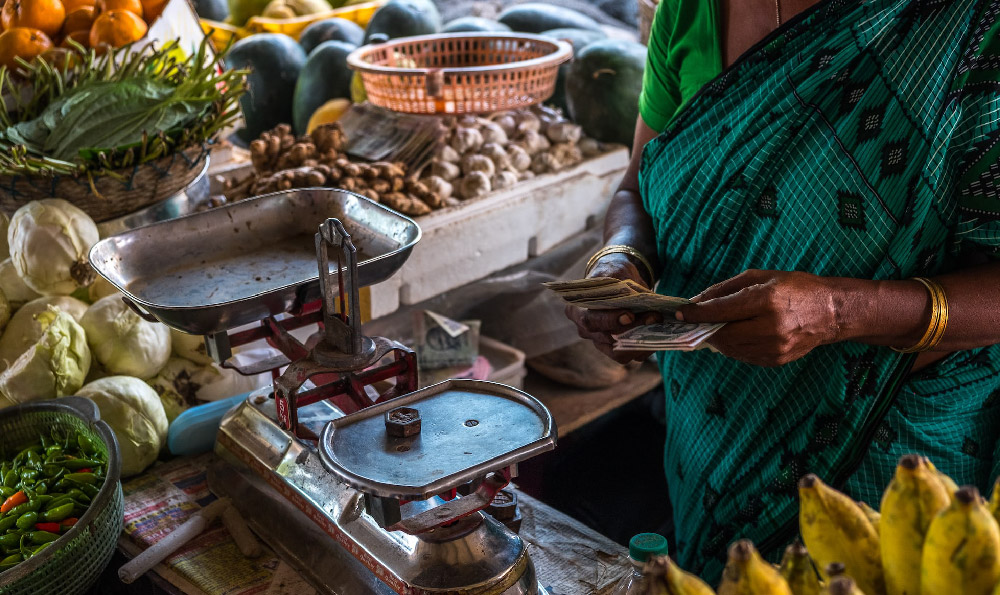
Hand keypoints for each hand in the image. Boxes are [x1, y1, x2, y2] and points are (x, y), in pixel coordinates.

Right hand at [564, 253, 661, 363]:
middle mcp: (586, 330)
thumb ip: (622, 285)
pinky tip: (661, 333)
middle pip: (607, 338)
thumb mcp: (616, 273)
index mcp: (577, 310)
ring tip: (659, 324)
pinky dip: (648, 347)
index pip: (590, 320)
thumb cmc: (613, 275)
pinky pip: (632, 355)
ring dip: (643, 341)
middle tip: (655, 317)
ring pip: (620, 353)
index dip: (609, 320)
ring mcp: (600, 343)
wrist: (617, 281)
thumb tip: (636, 299)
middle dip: (633, 329)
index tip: (629, 315)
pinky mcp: (616, 350)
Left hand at [675, 269, 841, 366]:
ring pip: (730, 348)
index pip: (720, 311)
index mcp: (766, 300)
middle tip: (695, 321)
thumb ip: (726, 289)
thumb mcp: (761, 277)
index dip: (697, 313)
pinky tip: (735, 335)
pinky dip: (733, 346)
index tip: (681, 313)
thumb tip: (698, 301)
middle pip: (722, 333)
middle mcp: (770, 327)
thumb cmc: (795, 288)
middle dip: (705, 328)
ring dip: (717, 338)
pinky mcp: (776, 360)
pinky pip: (743, 355)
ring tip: (715, 327)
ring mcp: (774, 347)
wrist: (831, 312)